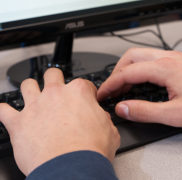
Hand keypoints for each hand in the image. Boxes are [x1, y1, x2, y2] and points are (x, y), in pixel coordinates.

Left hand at [0, 68, 119, 175]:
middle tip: (57, 92)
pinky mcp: (18, 123)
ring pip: (27, 85)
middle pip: (52, 74)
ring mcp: (35, 106)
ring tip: (32, 98)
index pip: (83, 84)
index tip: (85, 102)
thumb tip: (101, 119)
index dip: (86, 93)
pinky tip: (7, 113)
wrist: (72, 168)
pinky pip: (3, 110)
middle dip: (55, 80)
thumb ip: (104, 120)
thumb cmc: (90, 150)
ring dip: (30, 90)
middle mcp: (55, 94)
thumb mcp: (109, 131)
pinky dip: (4, 111)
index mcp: (79, 92)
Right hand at [98, 48, 181, 128]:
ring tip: (125, 86)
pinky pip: (153, 58)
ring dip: (129, 68)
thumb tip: (124, 108)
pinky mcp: (181, 60)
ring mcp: (175, 57)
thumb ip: (145, 111)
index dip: (111, 84)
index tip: (103, 93)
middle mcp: (169, 57)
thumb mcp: (176, 114)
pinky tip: (144, 80)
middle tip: (112, 89)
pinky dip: (142, 67)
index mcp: (165, 67)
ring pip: (143, 54)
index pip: (128, 72)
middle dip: (117, 71)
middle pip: (132, 56)